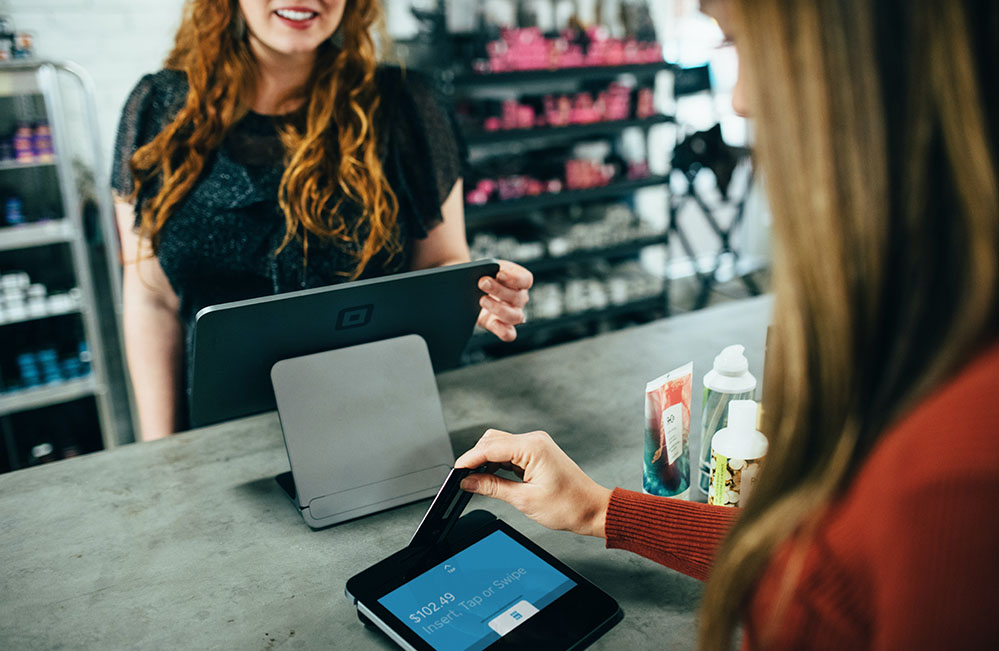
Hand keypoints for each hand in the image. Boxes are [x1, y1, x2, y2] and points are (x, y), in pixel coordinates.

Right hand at [455, 429, 611, 537]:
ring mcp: (536, 445)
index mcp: (532, 448)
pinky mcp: (537, 452)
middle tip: (464, 479)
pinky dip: (498, 463)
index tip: (456, 472)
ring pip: (499, 445)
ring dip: (486, 461)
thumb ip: (492, 487)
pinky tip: (492, 478)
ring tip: (477, 481)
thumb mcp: (524, 500)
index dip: (469, 459)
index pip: (490, 447)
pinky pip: (510, 452)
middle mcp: (534, 440)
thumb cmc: (568, 505)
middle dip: (476, 458)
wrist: (592, 509)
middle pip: (492, 440)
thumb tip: (469, 482)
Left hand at [477, 260, 531, 341]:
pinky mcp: (501, 326)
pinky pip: (509, 334)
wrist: (468, 290)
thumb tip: (481, 274)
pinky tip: (493, 322)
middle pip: (517, 297)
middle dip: (499, 290)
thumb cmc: (480, 275)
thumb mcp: (484, 268)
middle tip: (482, 283)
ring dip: (498, 308)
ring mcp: (512, 313)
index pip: (525, 279)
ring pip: (515, 316)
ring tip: (482, 300)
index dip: (515, 277)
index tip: (499, 273)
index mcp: (519, 281)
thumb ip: (486, 268)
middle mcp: (519, 298)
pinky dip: (503, 330)